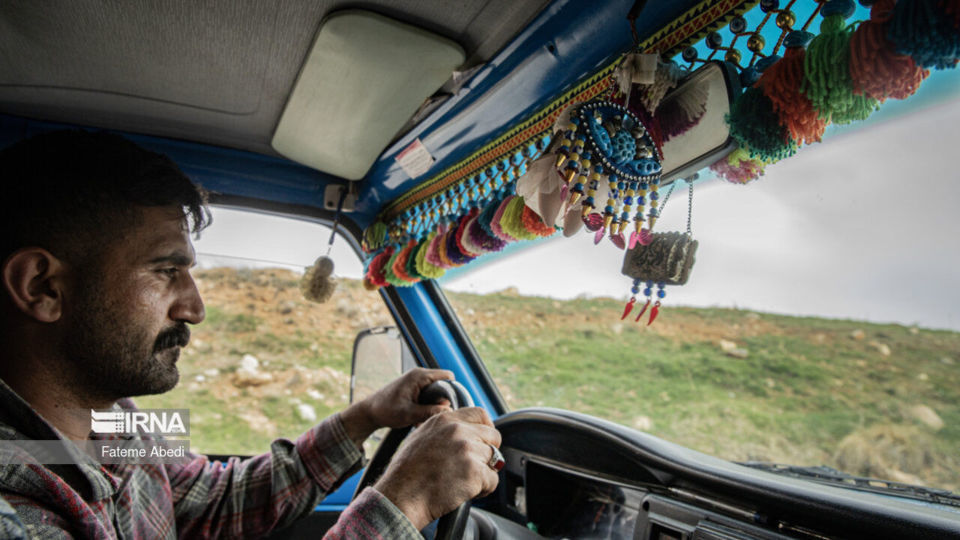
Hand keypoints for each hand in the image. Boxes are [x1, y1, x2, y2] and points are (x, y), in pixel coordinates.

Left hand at [341, 368, 453, 445]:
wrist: (369, 412)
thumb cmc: (386, 411)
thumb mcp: (409, 414)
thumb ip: (430, 411)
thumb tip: (449, 410)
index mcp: (419, 376)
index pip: (448, 376)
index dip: (452, 390)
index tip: (448, 406)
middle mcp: (419, 375)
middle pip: (443, 385)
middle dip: (441, 401)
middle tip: (432, 414)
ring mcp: (416, 381)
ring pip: (435, 392)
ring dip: (433, 406)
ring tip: (421, 418)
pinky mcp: (413, 388)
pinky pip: (427, 395)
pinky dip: (426, 406)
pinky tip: (416, 418)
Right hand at [373, 407, 501, 529]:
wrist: (401, 496)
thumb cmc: (406, 473)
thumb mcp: (422, 437)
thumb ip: (445, 430)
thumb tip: (467, 433)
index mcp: (444, 419)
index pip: (480, 414)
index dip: (486, 429)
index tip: (483, 442)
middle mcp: (458, 430)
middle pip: (493, 436)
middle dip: (488, 453)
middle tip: (474, 466)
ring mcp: (467, 450)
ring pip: (494, 460)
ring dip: (483, 473)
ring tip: (463, 482)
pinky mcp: (474, 472)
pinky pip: (493, 480)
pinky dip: (483, 489)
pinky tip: (465, 492)